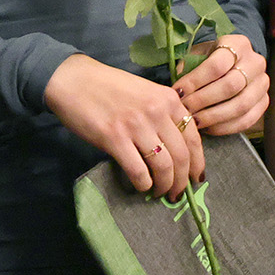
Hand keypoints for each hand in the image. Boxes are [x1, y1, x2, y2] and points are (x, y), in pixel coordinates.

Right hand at [44, 53, 204, 196]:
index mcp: (170, 100)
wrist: (76, 81)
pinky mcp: (114, 138)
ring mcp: (137, 126)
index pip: (194, 137)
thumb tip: (174, 145)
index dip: (197, 162)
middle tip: (178, 193)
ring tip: (161, 193)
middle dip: (183, 179)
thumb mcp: (148, 94)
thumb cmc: (111, 88)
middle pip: (182, 154)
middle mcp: (158, 112)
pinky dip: (143, 183)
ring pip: (163, 164)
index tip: (197, 177)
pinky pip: (137, 169)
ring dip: (165, 184)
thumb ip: (164, 114)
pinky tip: (141, 187)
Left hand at [173, 32, 267, 139]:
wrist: (232, 65)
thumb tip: (177, 93)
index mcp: (238, 45)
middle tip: (183, 110)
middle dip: (203, 101)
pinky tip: (207, 128)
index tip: (177, 92)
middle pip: (231, 85)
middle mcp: (256, 62)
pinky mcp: (264, 102)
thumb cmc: (208, 61)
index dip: (195, 81)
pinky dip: (225, 128)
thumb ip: (187, 68)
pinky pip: (247, 120)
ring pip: (241, 105)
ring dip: (213, 117)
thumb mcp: (197, 55)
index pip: (218, 64)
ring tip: (193, 122)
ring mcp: (263, 83)